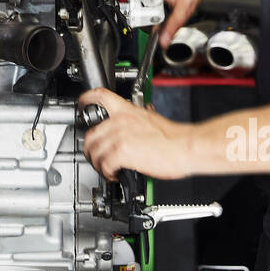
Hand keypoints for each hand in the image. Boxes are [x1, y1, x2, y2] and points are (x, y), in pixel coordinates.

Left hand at [78, 88, 195, 179]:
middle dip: (90, 150)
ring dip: (98, 164)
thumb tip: (131, 132)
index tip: (82, 105)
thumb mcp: (151, 121)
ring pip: (94, 151)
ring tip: (106, 170)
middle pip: (90, 134)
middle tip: (96, 158)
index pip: (100, 96)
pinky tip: (114, 175)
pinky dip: (106, 172)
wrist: (186, 146)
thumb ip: (135, 123)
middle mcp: (120, 121)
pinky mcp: (122, 152)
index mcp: (127, 111)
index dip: (86, 100)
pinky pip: (104, 164)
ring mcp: (120, 135)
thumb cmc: (175, 138)